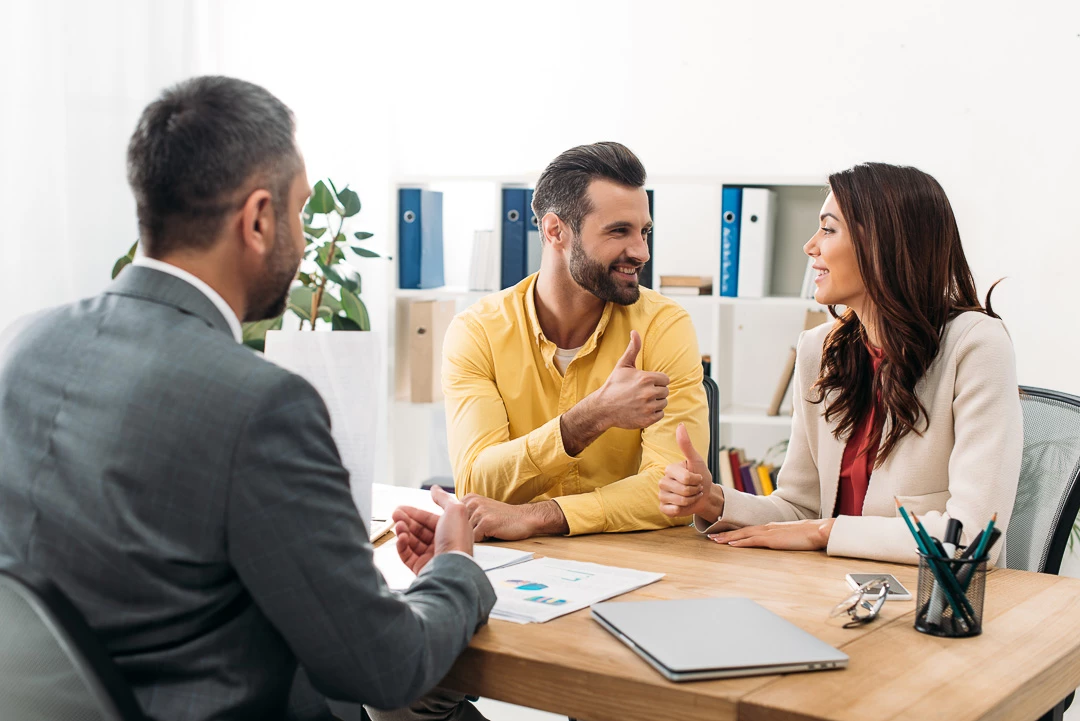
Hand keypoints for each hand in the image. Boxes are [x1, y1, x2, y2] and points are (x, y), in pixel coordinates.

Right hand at [391, 486, 471, 573]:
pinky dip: (402, 546)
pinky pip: (407, 555)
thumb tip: (435, 489)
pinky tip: (401, 538)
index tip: (402, 508)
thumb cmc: (457, 540)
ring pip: (412, 542)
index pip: (429, 519)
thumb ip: (443, 498)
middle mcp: (442, 544)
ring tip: (398, 526)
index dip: (415, 513)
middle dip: (406, 521)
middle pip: (419, 530)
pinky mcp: (421, 568)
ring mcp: (431, 557)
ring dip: (403, 531)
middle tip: (395, 515)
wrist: (452, 567)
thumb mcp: (455, 510)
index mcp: (451, 531)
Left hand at [460, 495, 566, 540]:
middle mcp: (472, 502)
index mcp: (469, 498)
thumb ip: (465, 512)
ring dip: (478, 537)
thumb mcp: (481, 509)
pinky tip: (494, 533)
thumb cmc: (502, 518)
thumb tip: (444, 522)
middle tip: (486, 528)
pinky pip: (476, 539)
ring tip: (490, 530)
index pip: (453, 519)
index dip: (464, 527)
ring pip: (467, 534)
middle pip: (459, 527)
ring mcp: (479, 511)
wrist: (525, 518)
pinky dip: (484, 540)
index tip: (479, 524)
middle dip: (469, 533)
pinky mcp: (486, 522)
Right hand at [593, 330, 669, 429]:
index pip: (665, 379)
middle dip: (656, 392)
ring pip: (663, 403)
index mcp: (646, 378)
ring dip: (655, 403)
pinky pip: (660, 414)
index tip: (645, 384)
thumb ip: (633, 348)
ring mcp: (649, 407)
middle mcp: (649, 393)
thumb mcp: (623, 365)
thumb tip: (634, 332)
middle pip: (665, 391)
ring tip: (641, 401)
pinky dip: (653, 413)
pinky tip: (642, 410)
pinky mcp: (648, 419)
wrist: (603, 407)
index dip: (656, 381)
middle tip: (641, 393)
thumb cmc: (614, 385)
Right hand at [659, 423, 721, 519]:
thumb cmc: (701, 477)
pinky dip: (682, 509)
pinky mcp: (663, 507)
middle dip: (695, 491)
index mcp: (669, 469)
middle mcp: (662, 481)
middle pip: (683, 491)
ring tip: (692, 496)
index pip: (686, 478)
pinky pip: (673, 511)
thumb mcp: (697, 460)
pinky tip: (683, 505)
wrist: (704, 495)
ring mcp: (661, 495)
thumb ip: (686, 445)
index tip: (698, 478)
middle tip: (696, 488)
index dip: (697, 480)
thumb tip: (680, 425)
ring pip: (680, 501)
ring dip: (691, 500)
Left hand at [709, 518, 835, 550]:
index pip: (749, 529)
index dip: (735, 532)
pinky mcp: (772, 539)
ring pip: (743, 534)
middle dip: (725, 534)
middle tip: (711, 536)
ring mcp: (769, 532)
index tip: (723, 534)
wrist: (819, 530)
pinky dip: (740, 542)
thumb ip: (783, 538)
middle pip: (741, 530)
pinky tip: (731, 544)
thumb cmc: (809, 534)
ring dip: (728, 537)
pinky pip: (752, 540)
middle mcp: (767, 527)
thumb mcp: (792, 536)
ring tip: (715, 540)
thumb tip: (778, 542)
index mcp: (771, 527)